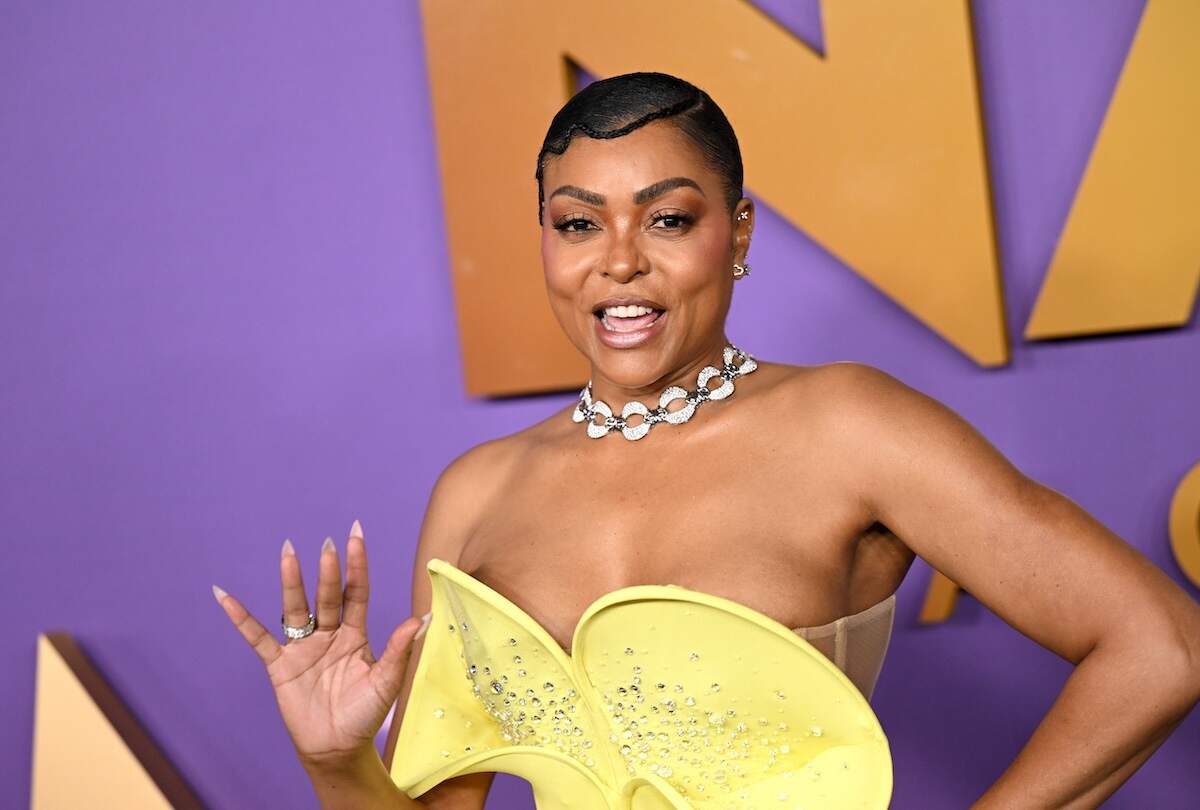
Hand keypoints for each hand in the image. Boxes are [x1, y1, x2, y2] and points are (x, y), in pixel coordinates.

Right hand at [213, 520, 426, 767]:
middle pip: (327, 596)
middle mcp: (329, 634)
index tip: (355, 534)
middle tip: (327, 544)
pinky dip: (241, 619)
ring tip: (288, 552)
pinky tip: (225, 597)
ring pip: (296, 608)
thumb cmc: (365, 715)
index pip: (357, 592)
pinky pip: (258, 638)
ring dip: (292, 582)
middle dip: (328, 571)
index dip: (357, 565)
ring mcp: (303, 648)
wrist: (337, 749)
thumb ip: (399, 650)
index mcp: (356, 635)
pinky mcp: (280, 665)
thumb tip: (422, 618)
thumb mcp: (386, 682)